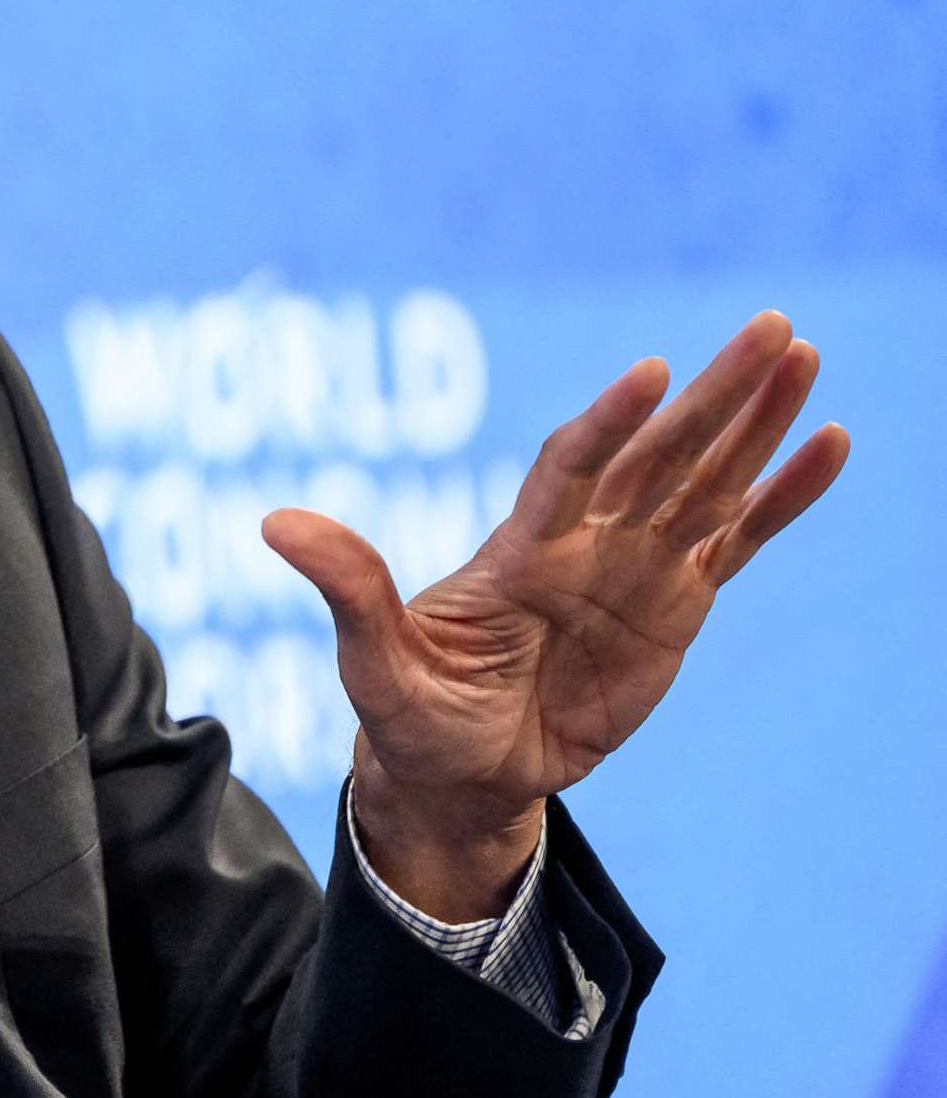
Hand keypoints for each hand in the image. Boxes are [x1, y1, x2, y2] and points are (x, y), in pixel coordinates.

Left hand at [262, 310, 849, 918]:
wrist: (459, 771)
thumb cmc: (408, 714)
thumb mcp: (372, 661)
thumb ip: (347, 588)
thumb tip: (272, 522)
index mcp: (520, 550)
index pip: (573, 467)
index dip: (612, 422)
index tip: (652, 372)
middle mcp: (584, 542)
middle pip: (659, 452)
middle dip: (716, 394)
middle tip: (773, 326)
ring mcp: (634, 567)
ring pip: (707, 481)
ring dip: (757, 422)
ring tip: (803, 356)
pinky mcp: (675, 603)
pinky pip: (737, 539)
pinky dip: (781, 495)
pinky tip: (825, 443)